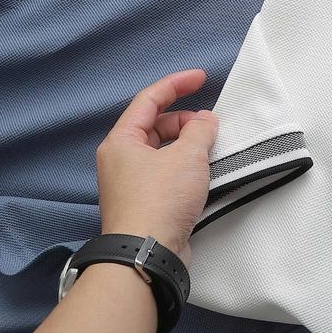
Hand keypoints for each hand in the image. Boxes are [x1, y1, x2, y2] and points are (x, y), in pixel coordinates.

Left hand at [96, 70, 217, 266]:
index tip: (201, 77)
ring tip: (211, 149)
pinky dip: (185, 166)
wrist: (146, 255)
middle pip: (155, 126)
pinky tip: (204, 172)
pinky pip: (166, 173)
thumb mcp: (188, 157)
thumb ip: (200, 130)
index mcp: (121, 141)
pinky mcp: (144, 204)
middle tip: (211, 126)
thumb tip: (205, 122)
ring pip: (162, 151)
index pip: (149, 100)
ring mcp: (131, 183)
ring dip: (187, 144)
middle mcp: (121, 159)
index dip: (176, 84)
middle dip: (185, 120)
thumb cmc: (161, 200)